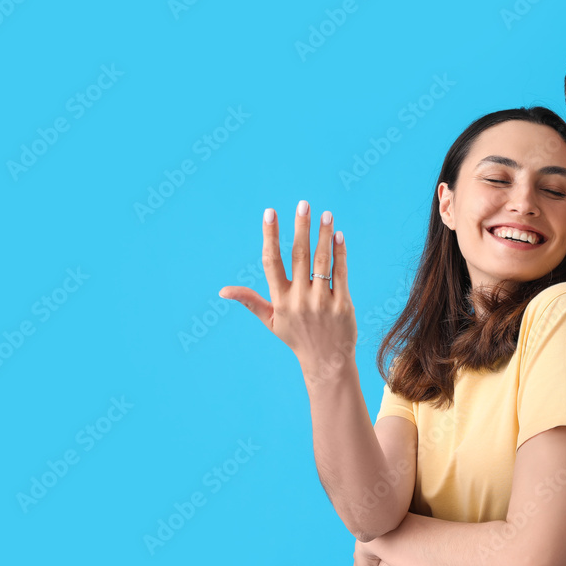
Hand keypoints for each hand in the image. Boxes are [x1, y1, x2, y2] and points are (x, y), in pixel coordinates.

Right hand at [219, 203, 356, 380]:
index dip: (270, 236)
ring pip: (322, 261)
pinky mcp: (342, 304)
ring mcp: (322, 302)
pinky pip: (341, 273)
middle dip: (301, 227)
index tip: (270, 213)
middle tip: (303, 204)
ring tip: (326, 214)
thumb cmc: (297, 338)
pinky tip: (338, 236)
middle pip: (299, 256)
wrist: (326, 362)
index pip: (271, 261)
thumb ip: (250, 301)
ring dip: (324, 235)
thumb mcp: (271, 321)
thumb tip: (222, 290)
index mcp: (280, 300)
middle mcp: (299, 299)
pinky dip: (340, 253)